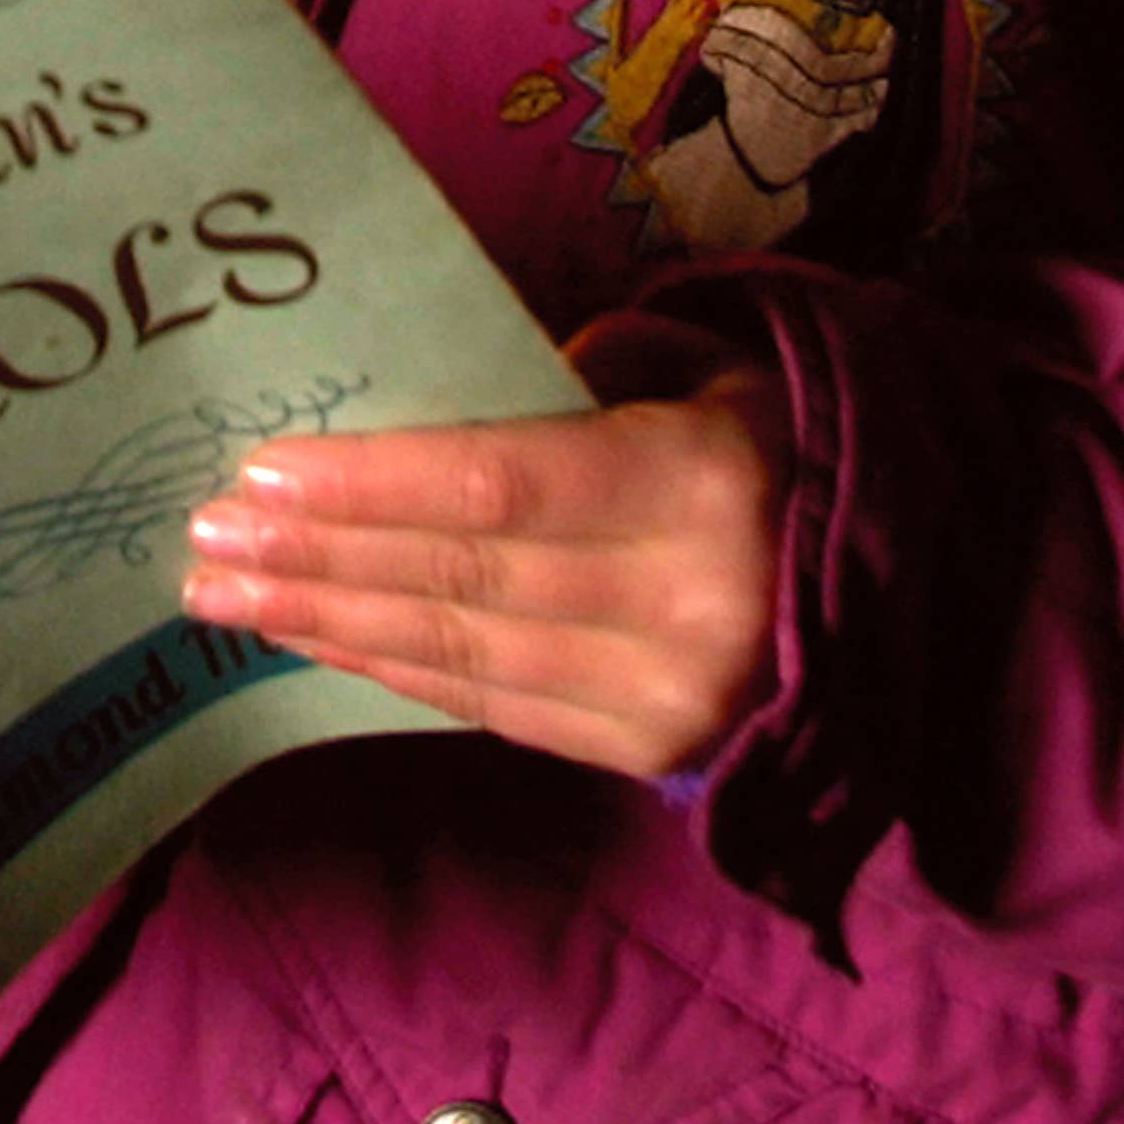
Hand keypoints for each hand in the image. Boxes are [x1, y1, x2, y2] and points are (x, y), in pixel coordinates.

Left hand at [177, 324, 791, 778]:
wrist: (920, 591)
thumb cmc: (787, 447)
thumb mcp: (714, 370)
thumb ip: (590, 368)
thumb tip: (451, 392)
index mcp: (700, 485)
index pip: (498, 487)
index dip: (370, 486)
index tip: (260, 475)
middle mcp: (684, 605)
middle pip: (460, 579)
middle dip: (317, 561)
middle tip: (202, 542)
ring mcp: (669, 697)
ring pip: (462, 656)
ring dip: (330, 623)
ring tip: (225, 597)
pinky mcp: (652, 755)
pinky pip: (494, 709)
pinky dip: (395, 671)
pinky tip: (318, 639)